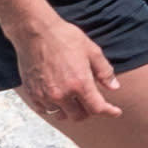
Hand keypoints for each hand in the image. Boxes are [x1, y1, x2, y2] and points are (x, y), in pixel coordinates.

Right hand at [15, 14, 127, 130]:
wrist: (35, 32)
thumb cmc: (64, 38)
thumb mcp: (92, 51)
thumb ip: (104, 71)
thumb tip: (114, 87)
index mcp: (79, 83)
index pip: (97, 108)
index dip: (109, 112)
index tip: (115, 112)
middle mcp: (61, 94)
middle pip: (79, 116)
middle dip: (88, 111)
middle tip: (92, 101)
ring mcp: (45, 96)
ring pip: (61, 115)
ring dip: (70, 110)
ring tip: (74, 99)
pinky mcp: (32, 94)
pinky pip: (45, 110)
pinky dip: (53, 107)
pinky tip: (57, 96)